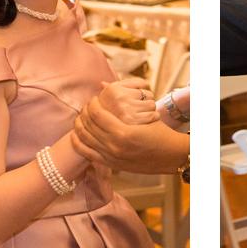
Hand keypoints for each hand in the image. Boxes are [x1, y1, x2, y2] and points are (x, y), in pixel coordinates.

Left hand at [67, 79, 187, 174]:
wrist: (170, 155)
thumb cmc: (160, 131)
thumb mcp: (145, 114)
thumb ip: (123, 99)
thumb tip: (102, 83)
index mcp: (123, 133)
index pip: (97, 114)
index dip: (92, 103)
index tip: (94, 98)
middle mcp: (114, 146)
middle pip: (88, 125)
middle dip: (85, 112)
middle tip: (87, 105)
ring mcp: (111, 157)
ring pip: (84, 138)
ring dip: (79, 125)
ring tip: (82, 116)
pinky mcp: (110, 164)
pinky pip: (87, 153)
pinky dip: (78, 142)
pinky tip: (76, 134)